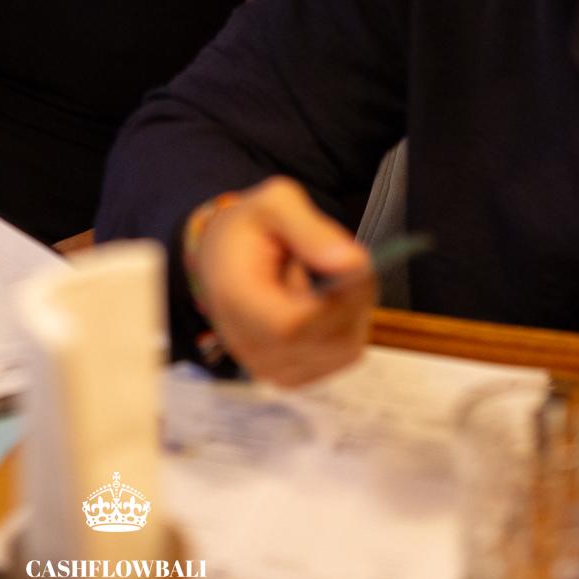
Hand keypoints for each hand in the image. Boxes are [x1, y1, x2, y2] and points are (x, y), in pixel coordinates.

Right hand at [189, 177, 372, 386]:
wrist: (222, 257)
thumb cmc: (250, 228)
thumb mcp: (275, 203)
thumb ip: (310, 228)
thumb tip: (352, 264)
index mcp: (235, 299)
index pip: (292, 327)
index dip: (336, 301)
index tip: (355, 264)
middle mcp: (247, 344)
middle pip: (325, 341)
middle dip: (354, 300)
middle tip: (349, 262)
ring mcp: (267, 366)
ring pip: (341, 351)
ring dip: (353, 313)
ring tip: (330, 281)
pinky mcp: (287, 375)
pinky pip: (340, 358)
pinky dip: (347, 328)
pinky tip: (326, 304)